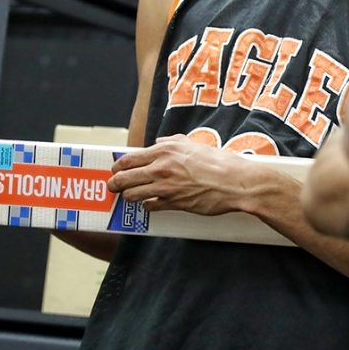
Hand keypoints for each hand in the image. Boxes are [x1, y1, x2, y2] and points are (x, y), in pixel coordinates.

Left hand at [108, 134, 252, 215]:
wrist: (235, 182)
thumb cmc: (219, 163)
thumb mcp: (193, 144)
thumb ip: (172, 142)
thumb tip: (159, 143)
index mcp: (165, 150)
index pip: (129, 158)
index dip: (118, 166)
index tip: (115, 169)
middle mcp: (161, 167)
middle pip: (124, 177)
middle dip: (115, 183)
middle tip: (113, 186)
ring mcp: (165, 187)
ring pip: (133, 194)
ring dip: (128, 196)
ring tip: (128, 197)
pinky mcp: (173, 204)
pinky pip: (150, 206)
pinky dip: (147, 206)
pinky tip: (150, 204)